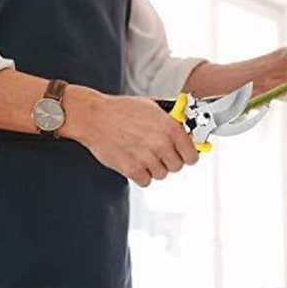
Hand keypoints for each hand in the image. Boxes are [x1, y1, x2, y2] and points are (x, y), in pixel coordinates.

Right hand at [62, 87, 198, 186]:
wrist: (94, 117)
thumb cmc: (120, 110)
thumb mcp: (152, 106)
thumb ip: (171, 118)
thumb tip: (186, 127)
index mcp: (170, 127)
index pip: (192, 155)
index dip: (188, 155)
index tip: (184, 155)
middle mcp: (161, 143)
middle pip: (177, 167)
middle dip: (169, 160)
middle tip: (159, 153)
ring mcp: (147, 158)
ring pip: (161, 174)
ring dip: (154, 167)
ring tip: (142, 154)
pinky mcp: (132, 169)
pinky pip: (146, 181)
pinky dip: (141, 174)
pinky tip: (134, 161)